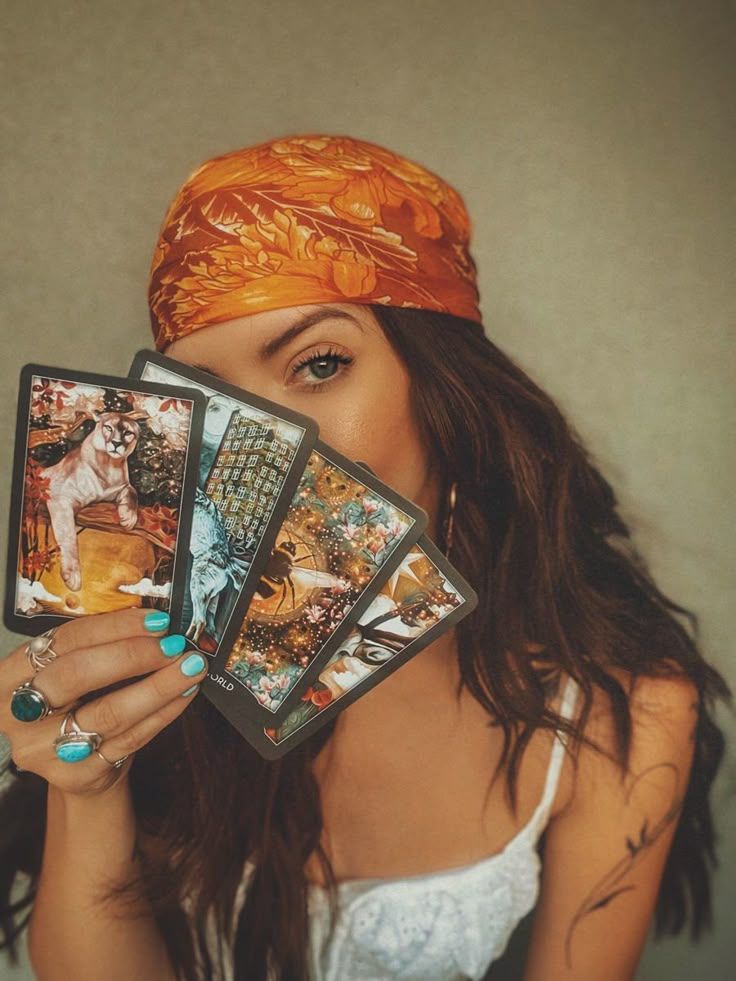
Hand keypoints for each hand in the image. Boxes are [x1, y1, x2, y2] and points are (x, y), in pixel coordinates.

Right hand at [0, 608, 208, 797]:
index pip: (64, 641)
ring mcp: (44, 750)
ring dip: (158, 686)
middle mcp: (19, 714)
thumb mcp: (71, 671)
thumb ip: (100, 647)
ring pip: (109, 713)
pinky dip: (163, 713)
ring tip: (190, 668)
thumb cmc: (75, 704)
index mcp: (11, 676)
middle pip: (76, 677)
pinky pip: (130, 740)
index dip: (114, 628)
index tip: (155, 620)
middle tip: (172, 645)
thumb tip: (153, 623)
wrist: (75, 766)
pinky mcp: (77, 775)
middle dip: (132, 656)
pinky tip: (183, 695)